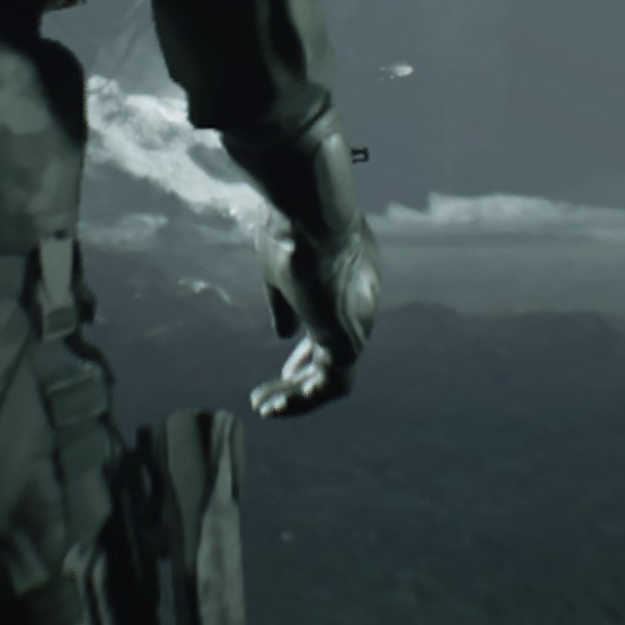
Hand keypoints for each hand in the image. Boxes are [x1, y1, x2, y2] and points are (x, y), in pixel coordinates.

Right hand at [250, 217, 378, 419]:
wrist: (310, 217)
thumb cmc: (291, 232)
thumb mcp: (281, 273)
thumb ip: (286, 305)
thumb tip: (284, 334)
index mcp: (348, 283)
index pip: (331, 326)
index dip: (307, 353)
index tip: (282, 372)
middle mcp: (359, 305)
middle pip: (332, 355)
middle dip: (299, 380)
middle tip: (267, 399)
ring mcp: (356, 324)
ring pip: (331, 375)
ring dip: (298, 397)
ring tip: (265, 408)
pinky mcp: (346, 340)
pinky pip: (330, 384)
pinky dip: (304, 399)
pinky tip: (276, 405)